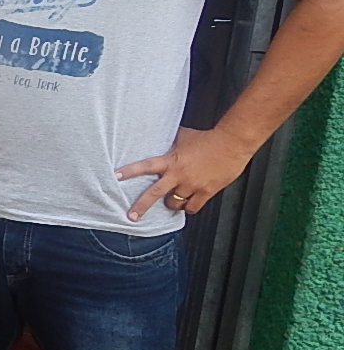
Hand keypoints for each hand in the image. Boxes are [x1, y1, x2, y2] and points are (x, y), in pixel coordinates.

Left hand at [116, 126, 253, 219]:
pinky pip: (192, 208)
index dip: (130, 171)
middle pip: (154, 193)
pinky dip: (188, 207)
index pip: (145, 166)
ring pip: (174, 203)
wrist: (233, 143)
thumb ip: (170, 141)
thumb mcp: (183, 137)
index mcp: (171, 160)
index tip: (116, 177)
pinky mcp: (206, 192)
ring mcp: (192, 185)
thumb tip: (159, 133)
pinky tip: (188, 204)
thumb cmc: (209, 138)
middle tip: (131, 216)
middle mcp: (179, 175)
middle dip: (141, 206)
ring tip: (173, 200)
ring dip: (172, 203)